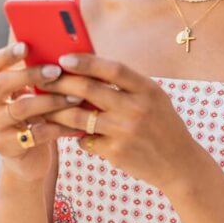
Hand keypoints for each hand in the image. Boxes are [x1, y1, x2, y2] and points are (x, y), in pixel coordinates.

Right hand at [0, 42, 84, 181]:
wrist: (30, 161)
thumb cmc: (37, 120)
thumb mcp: (35, 97)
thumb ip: (40, 78)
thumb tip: (65, 51)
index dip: (8, 54)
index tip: (26, 46)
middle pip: (3, 83)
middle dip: (31, 74)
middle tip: (57, 71)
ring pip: (21, 108)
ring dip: (50, 101)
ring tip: (74, 98)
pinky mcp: (5, 147)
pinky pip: (34, 134)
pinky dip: (57, 128)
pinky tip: (76, 125)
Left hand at [39, 53, 200, 191]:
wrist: (179, 164)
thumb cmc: (161, 125)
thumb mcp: (153, 98)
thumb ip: (126, 85)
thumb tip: (86, 68)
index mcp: (147, 90)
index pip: (112, 69)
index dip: (86, 62)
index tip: (63, 59)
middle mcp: (136, 109)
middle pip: (89, 90)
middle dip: (61, 83)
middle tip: (44, 81)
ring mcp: (125, 132)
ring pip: (79, 117)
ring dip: (58, 112)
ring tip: (46, 108)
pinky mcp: (116, 153)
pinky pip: (86, 140)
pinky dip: (78, 137)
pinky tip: (75, 134)